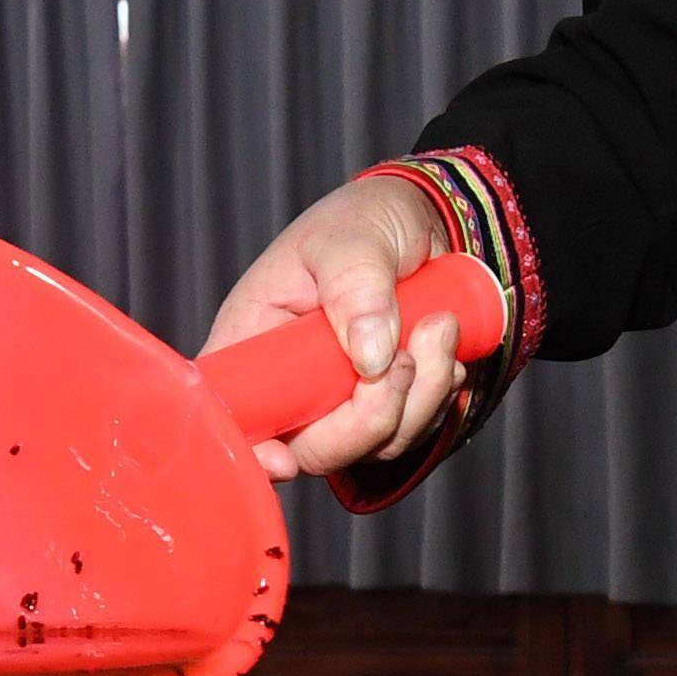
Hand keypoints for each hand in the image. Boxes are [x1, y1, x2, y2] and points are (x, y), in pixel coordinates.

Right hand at [205, 175, 464, 478]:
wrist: (425, 219)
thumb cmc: (367, 217)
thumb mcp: (352, 235)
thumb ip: (356, 288)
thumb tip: (370, 356)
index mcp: (256, 337)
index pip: (234, 412)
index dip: (252, 450)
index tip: (285, 458)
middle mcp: (292, 381)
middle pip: (313, 448)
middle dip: (371, 417)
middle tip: (408, 357)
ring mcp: (340, 400)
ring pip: (374, 446)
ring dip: (421, 395)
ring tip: (440, 325)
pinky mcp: (385, 405)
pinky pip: (414, 431)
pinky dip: (438, 394)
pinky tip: (443, 345)